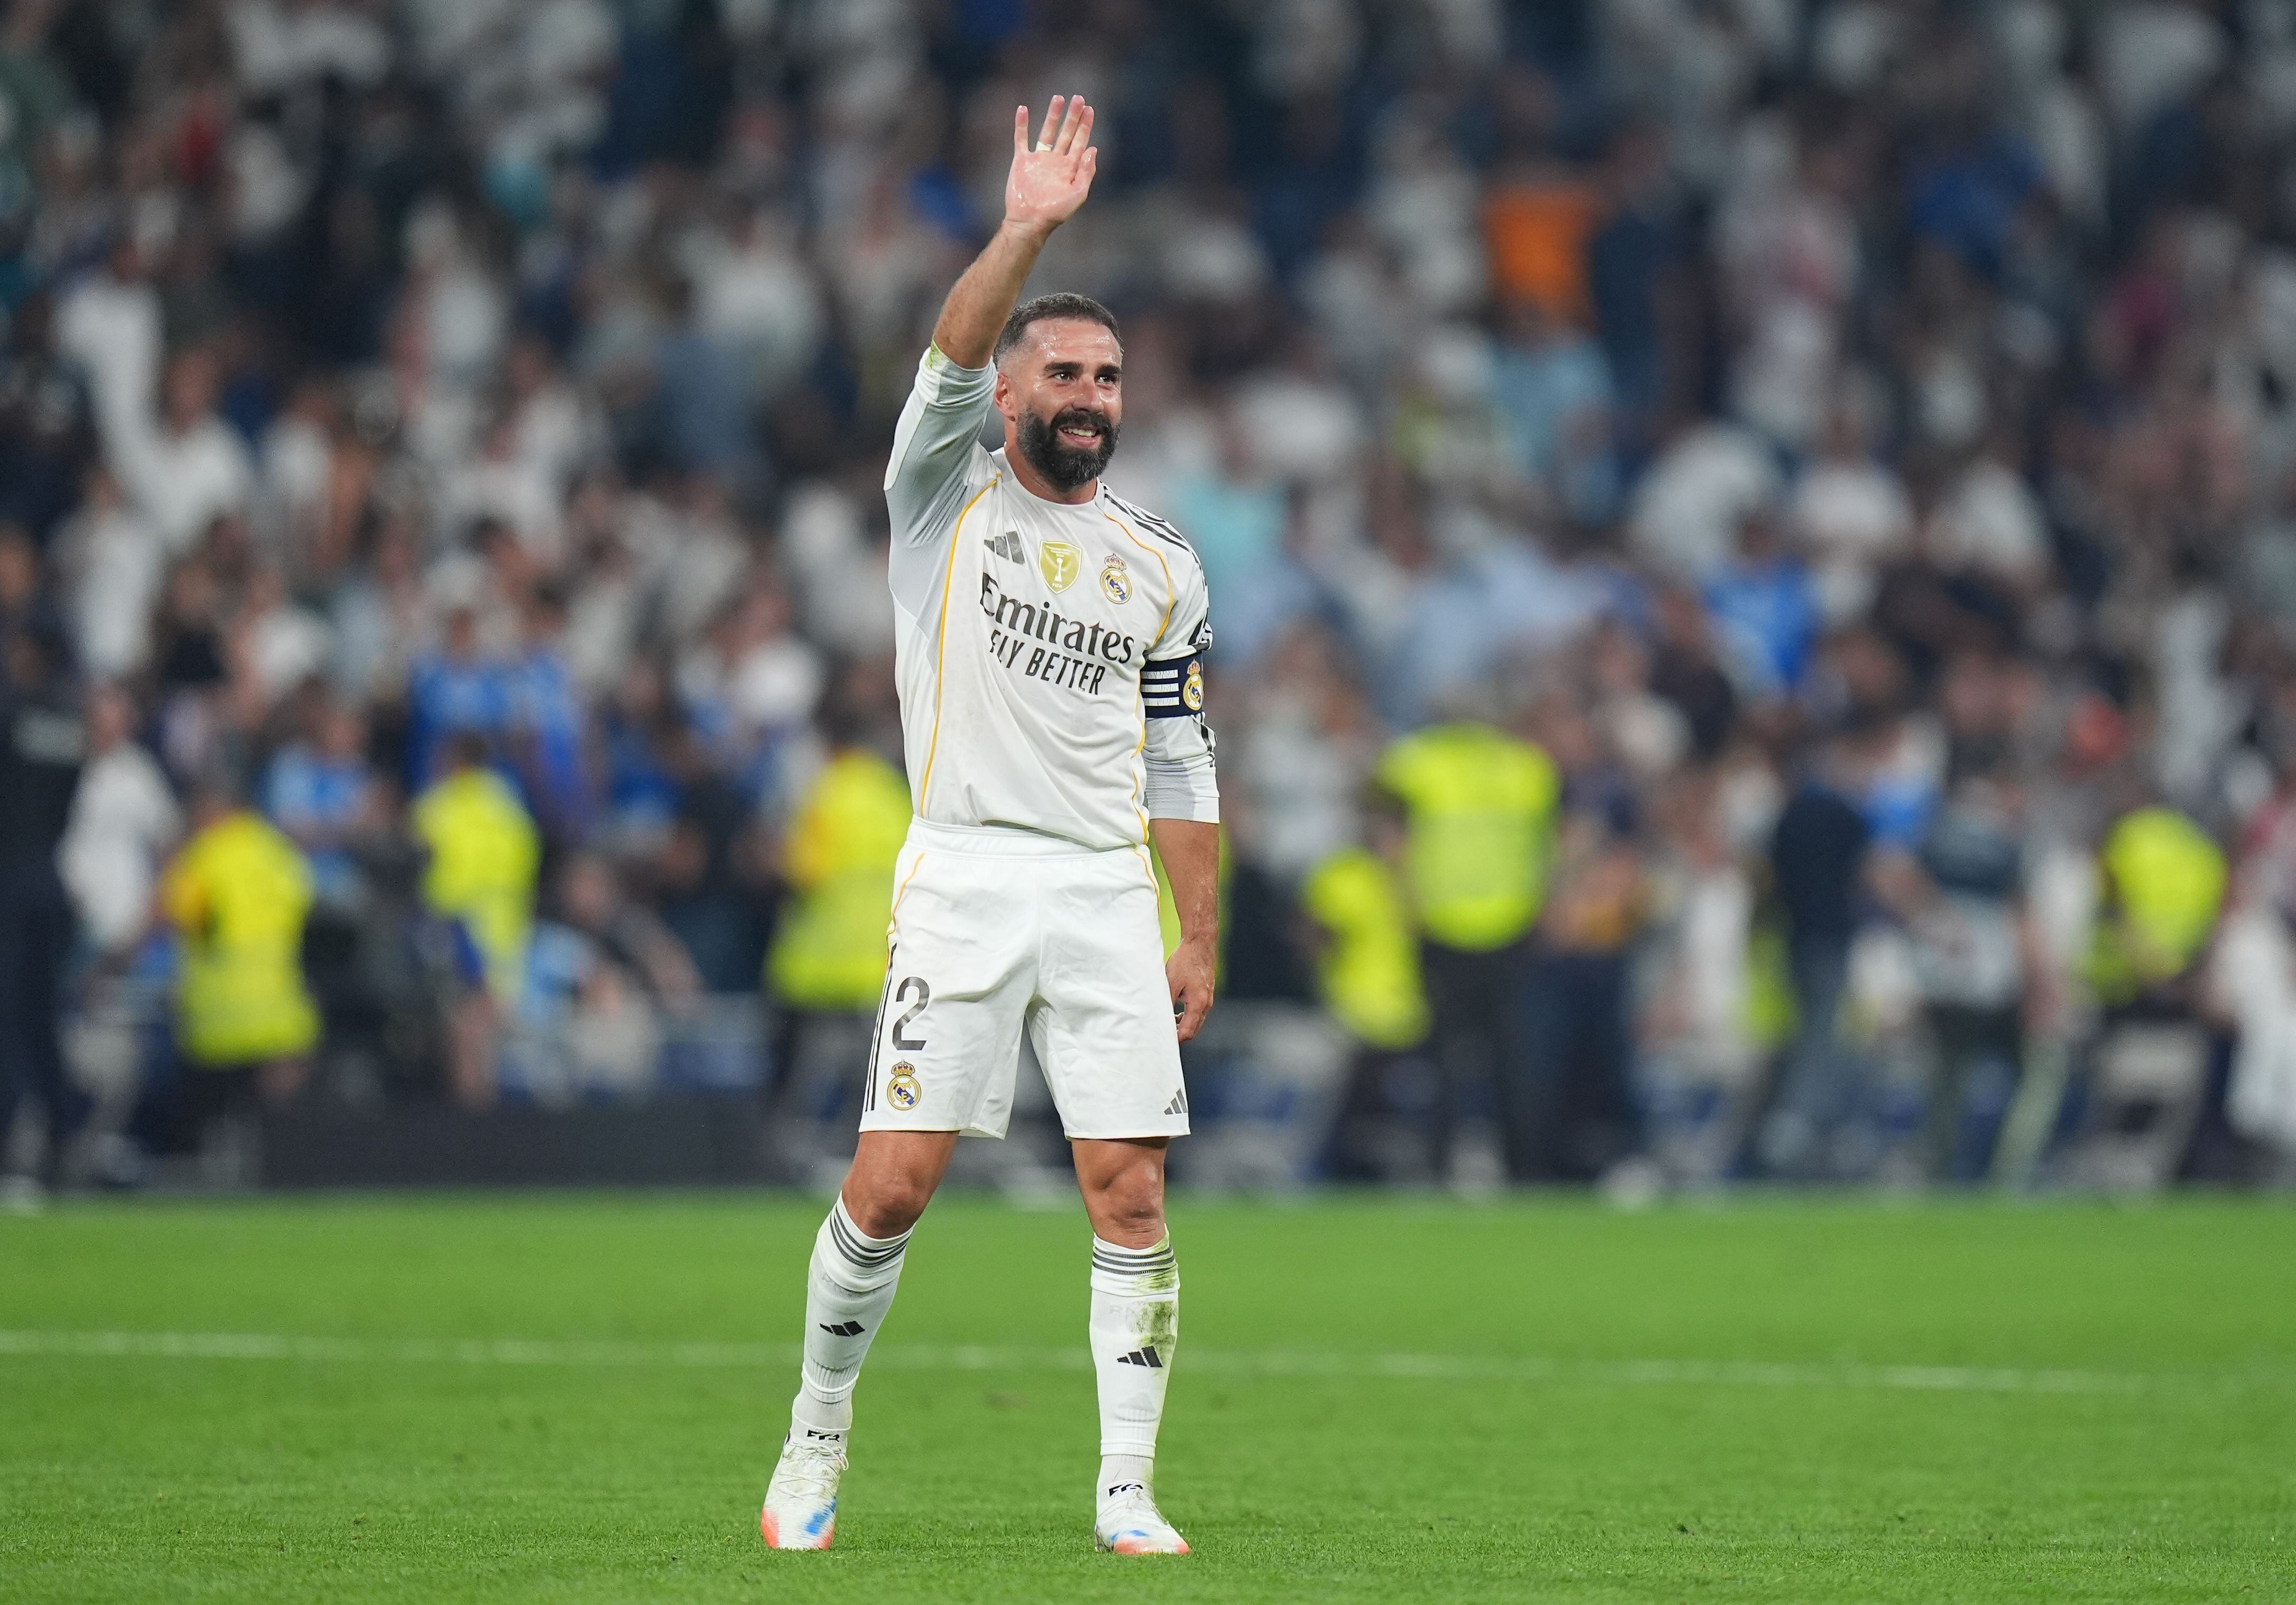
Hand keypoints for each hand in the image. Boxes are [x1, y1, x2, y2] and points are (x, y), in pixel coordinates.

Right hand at [1005, 95, 1096, 238]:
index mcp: (1070, 168)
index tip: (1090, 109)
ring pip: (1047, 132)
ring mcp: (1038, 160)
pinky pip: (1021, 139)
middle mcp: (1055, 161)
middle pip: (1066, 133)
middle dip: (1073, 116)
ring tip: (1058, 98)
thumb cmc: (1055, 213)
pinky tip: (1023, 109)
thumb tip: (1093, 148)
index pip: (1080, 141)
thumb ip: (1086, 172)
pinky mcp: (1022, 161)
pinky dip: (1021, 124)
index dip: (1085, 125)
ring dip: (1052, 115)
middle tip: (1078, 98)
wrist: (1029, 221)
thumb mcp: (1078, 194)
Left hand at [1167, 934, 1216, 1044]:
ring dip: (1182, 1025)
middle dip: (1179, 1034)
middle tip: (1162, 1034)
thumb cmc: (1185, 960)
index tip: (1161, 1039)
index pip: (1187, 1032)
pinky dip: (1187, 1016)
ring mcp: (1209, 999)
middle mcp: (1206, 1004)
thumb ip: (1166, 1002)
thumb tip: (1159, 1019)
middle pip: (1193, 1030)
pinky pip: (1198, 1012)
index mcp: (1198, 1003)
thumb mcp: (1171, 982)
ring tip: (1167, 1022)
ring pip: (1196, 1021)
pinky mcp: (1207, 993)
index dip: (1174, 1039)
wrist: (1200, 942)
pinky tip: (1175, 1010)